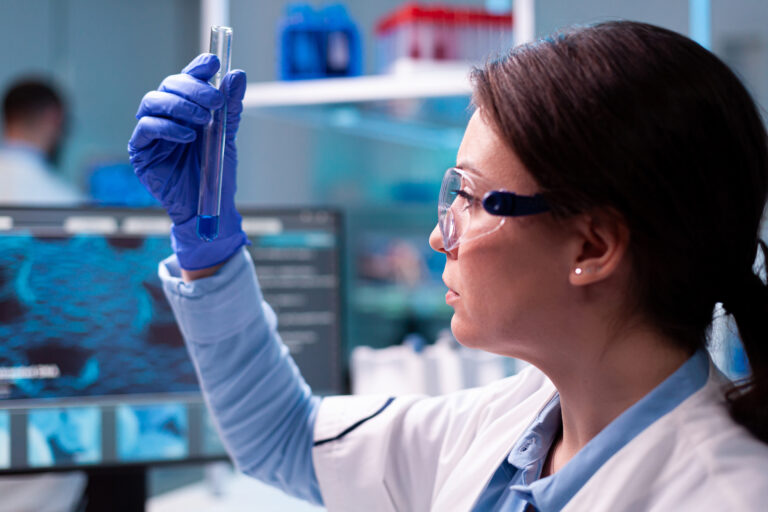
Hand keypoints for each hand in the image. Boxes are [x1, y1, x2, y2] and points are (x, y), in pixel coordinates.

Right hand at [128, 53, 248, 269]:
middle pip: (169, 86)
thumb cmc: (216, 174)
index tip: (213, 61)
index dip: (197, 67)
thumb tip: (237, 75)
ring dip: (180, 105)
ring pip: (153, 101)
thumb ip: (230, 108)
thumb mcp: (227, 138)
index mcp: (186, 110)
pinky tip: (188, 136)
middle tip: (215, 100)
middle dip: (193, 88)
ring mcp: (150, 133)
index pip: (186, 80)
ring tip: (203, 120)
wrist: (208, 208)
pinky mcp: (140, 151)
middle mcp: (165, 116)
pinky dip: (168, 128)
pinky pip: (146, 129)